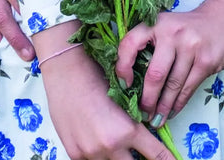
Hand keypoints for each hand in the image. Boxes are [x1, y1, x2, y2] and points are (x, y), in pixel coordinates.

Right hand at [40, 46, 173, 159]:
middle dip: (140, 159)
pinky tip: (98, 141)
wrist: (67, 72)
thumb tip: (146, 133)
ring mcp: (91, 153)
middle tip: (141, 151)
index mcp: (127, 130)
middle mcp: (110, 146)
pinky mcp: (75, 155)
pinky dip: (100, 155)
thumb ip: (134, 122)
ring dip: (119, 156)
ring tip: (118, 141)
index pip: (156, 155)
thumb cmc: (98, 77)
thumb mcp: (124, 99)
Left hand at [115, 0, 223, 125]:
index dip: (122, 66)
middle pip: (155, 74)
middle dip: (147, 99)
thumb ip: (151, 46)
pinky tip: (172, 112)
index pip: (130, 43)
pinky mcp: (206, 60)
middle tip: (142, 113)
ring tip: (156, 119)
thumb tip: (132, 82)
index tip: (124, 85)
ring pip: (172, 86)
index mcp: (157, 23)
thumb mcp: (167, 27)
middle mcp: (173, 33)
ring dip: (163, 107)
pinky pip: (188, 88)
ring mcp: (192, 47)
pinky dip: (178, 104)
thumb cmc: (189, 27)